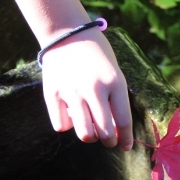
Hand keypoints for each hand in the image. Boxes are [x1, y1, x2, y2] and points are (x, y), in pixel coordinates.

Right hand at [40, 29, 132, 149]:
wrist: (67, 33)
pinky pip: (62, 126)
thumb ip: (115, 100)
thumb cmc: (96, 55)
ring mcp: (72, 92)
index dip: (126, 139)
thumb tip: (115, 132)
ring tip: (90, 129)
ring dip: (90, 136)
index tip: (126, 146)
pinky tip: (70, 115)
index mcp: (114, 82)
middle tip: (108, 139)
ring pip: (84, 134)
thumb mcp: (113, 72)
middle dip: (109, 141)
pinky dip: (67, 125)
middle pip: (105, 133)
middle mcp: (94, 89)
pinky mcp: (53, 94)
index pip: (124, 120)